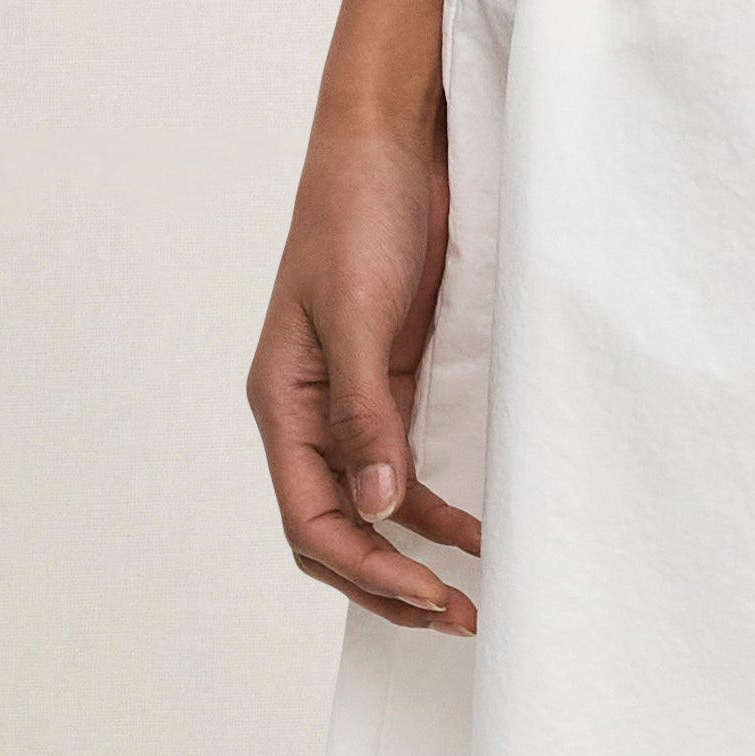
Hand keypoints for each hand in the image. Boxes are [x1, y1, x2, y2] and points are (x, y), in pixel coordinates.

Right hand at [248, 103, 479, 634]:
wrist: (390, 138)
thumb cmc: (356, 211)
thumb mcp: (356, 310)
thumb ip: (366, 411)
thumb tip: (379, 506)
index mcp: (284, 402)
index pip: (311, 520)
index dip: (366, 568)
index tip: (429, 595)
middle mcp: (312, 411)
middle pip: (336, 529)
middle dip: (388, 581)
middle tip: (458, 617)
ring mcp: (353, 397)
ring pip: (372, 505)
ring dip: (414, 553)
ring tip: (468, 596)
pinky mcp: (394, 374)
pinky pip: (405, 461)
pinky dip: (434, 500)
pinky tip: (470, 523)